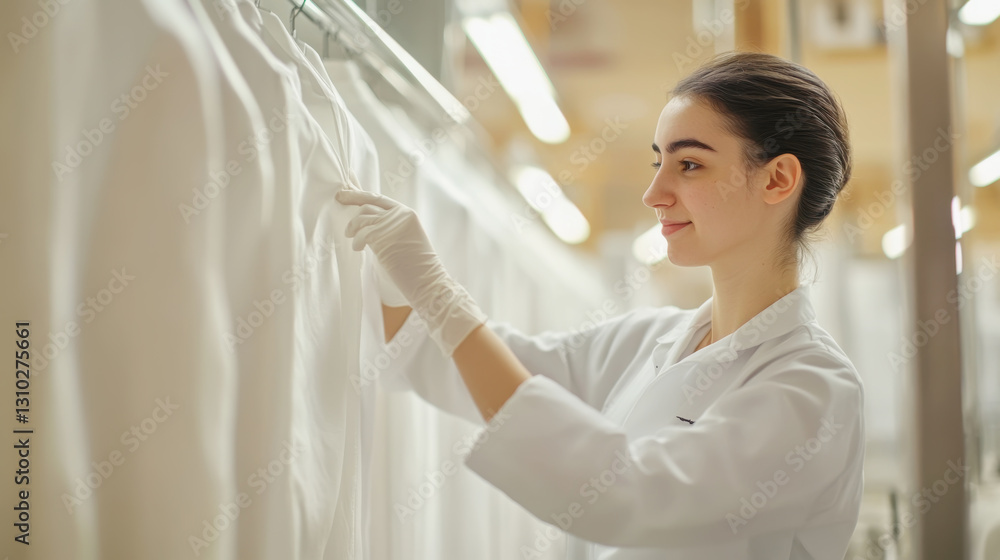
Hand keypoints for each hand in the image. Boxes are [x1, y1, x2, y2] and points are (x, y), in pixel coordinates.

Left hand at [334, 187, 487, 356]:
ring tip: (351, 238)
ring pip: (362, 217)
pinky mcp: (383, 236)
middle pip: (368, 203)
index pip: (380, 199)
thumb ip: (389, 228)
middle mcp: (400, 214)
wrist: (428, 281)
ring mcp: (391, 224)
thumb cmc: (417, 268)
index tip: (347, 192)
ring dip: (352, 227)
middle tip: (338, 200)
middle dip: (350, 199)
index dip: (360, 194)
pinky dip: (356, 241)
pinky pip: (362, 233)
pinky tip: (357, 248)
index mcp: (407, 214)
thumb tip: (366, 226)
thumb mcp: (406, 240)